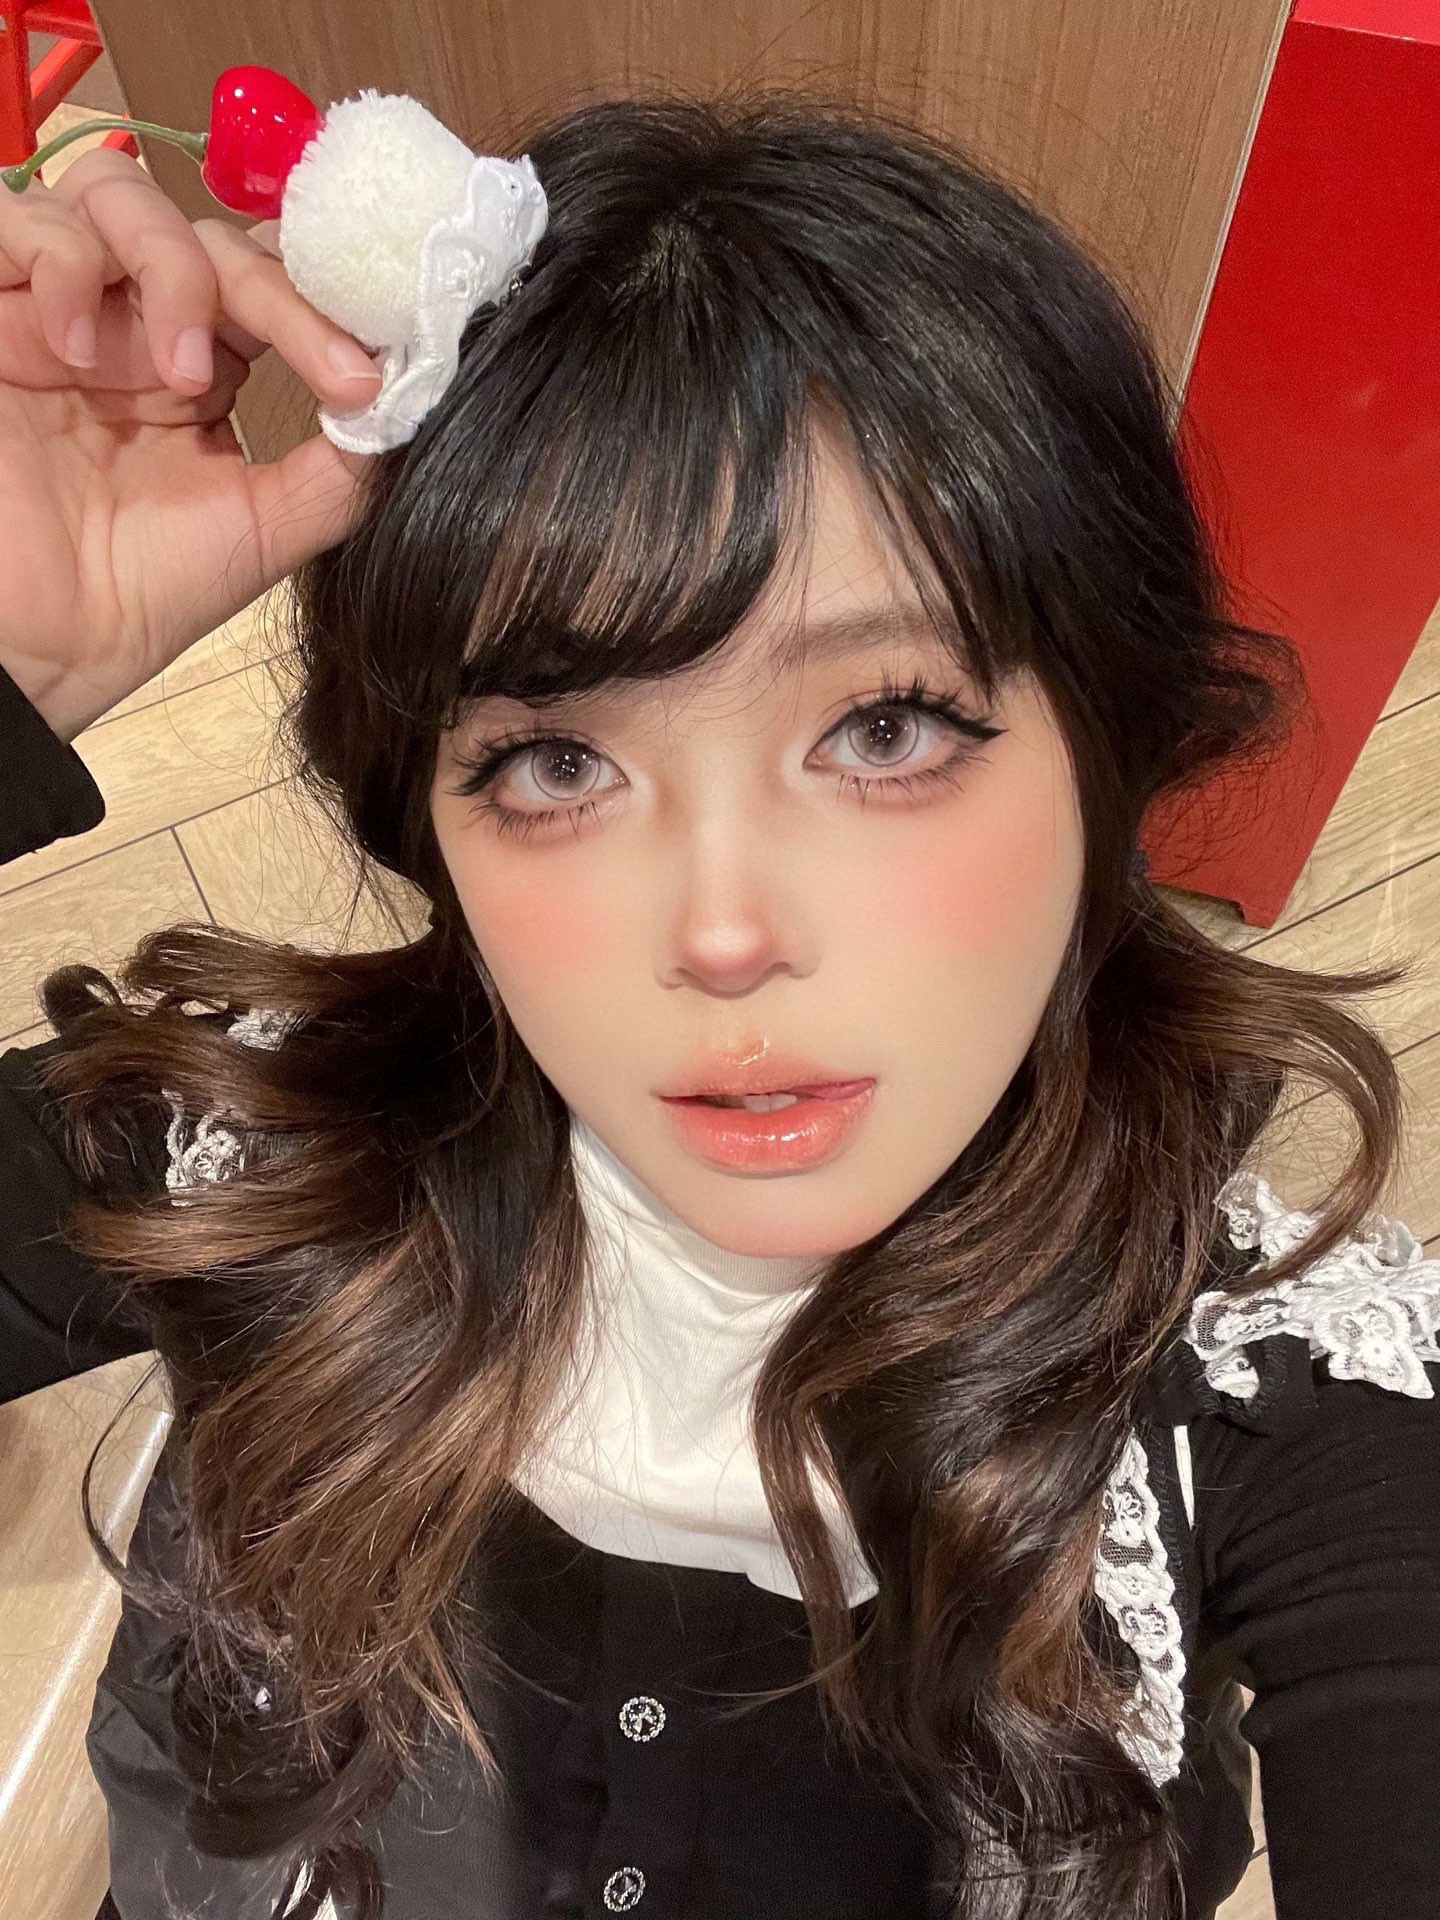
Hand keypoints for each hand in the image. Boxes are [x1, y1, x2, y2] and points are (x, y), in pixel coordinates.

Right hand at [0, 146, 384, 741]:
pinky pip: (19, 216)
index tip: (374, 372)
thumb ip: (340, 468)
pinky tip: (77, 350)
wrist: (36, 643)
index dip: (327, 300)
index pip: (271, 283)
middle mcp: (131, 324)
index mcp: (199, 368)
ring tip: (179, 376)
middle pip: (211, 232)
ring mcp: (60, 308)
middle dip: (278, 293)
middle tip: (320, 371)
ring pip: (118, 193)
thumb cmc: (137, 594)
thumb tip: (411, 403)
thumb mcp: (267, 528)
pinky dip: (63, 264)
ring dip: (172, 269)